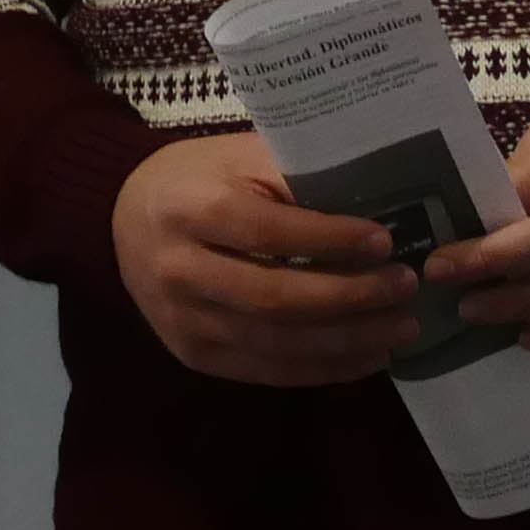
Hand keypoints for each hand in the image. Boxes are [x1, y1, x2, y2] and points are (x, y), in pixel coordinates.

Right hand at [114, 130, 417, 386]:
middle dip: (350, 298)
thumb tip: (378, 206)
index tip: (385, 241)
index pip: (266, 232)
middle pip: (274, 297)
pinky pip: (265, 371)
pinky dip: (322, 369)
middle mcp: (178, 271)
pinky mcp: (192, 355)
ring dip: (347, 341)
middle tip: (405, 288)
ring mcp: (182, 321)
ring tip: (400, 329)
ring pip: (275, 343)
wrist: (124, 218)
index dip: (329, 240)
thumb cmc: (199, 178)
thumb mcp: (240, 158)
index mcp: (188, 209)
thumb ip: (296, 178)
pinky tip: (367, 356)